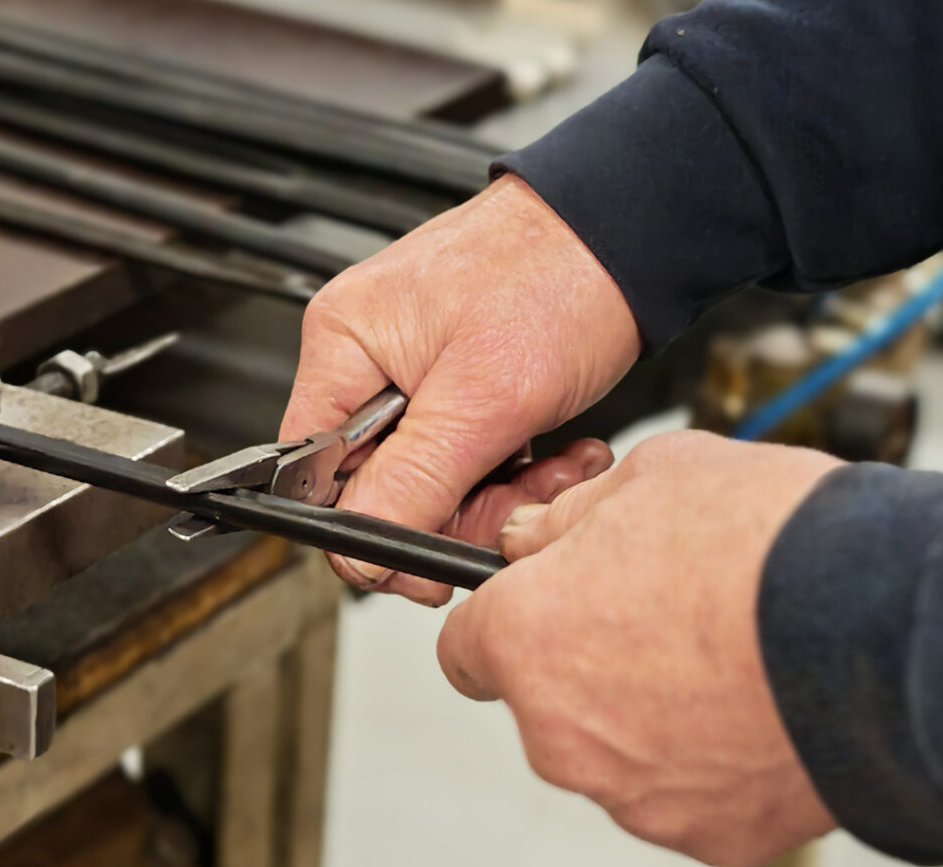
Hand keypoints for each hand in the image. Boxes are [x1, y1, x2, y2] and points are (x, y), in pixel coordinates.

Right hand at [281, 174, 639, 604]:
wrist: (625, 233)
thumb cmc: (558, 275)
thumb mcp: (485, 396)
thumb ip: (414, 481)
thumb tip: (357, 549)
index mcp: (345, 348)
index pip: (316, 477)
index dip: (367, 530)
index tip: (423, 558)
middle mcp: (369, 362)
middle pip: (380, 488)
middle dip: (457, 512)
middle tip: (512, 502)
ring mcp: (416, 374)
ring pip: (433, 483)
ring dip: (499, 493)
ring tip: (553, 469)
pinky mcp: (460, 386)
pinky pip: (468, 459)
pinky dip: (515, 471)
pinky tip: (556, 454)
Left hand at [438, 431, 841, 866]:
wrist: (884, 625)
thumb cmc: (765, 544)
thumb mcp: (650, 478)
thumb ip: (570, 518)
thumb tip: (537, 539)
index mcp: (527, 638)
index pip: (465, 647)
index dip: (499, 621)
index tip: (529, 609)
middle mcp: (559, 730)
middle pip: (540, 698)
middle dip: (579, 660)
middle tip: (653, 617)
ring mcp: (630, 792)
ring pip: (608, 746)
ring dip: (640, 710)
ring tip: (715, 656)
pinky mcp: (702, 832)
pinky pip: (675, 788)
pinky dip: (698, 756)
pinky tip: (748, 703)